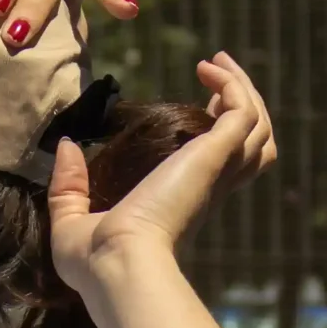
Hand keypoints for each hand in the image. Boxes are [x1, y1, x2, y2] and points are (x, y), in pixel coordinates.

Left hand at [48, 53, 276, 287]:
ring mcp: (216, 170)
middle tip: (217, 71)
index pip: (222, 166)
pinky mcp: (213, 155)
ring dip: (244, 90)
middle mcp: (209, 187)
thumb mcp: (71, 221)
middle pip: (254, 144)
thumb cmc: (96, 260)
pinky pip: (242, 113)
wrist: (117, 265)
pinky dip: (232, 85)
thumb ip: (69, 186)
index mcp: (185, 203)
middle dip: (242, 106)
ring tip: (217, 62)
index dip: (217, 132)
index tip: (200, 102)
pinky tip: (206, 68)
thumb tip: (67, 148)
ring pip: (259, 127)